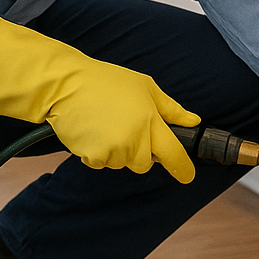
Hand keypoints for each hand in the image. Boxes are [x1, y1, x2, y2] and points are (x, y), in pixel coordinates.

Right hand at [0, 18, 199, 182]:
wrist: (66, 85)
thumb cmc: (106, 82)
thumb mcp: (145, 87)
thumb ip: (171, 109)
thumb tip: (193, 121)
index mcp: (150, 121)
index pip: (173, 153)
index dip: (182, 168)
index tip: (187, 176)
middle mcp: (135, 139)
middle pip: (145, 164)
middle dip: (140, 152)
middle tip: (126, 127)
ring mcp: (114, 150)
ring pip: (122, 164)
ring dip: (117, 151)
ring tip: (106, 124)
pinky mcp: (94, 157)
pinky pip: (101, 163)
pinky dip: (98, 153)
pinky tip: (92, 131)